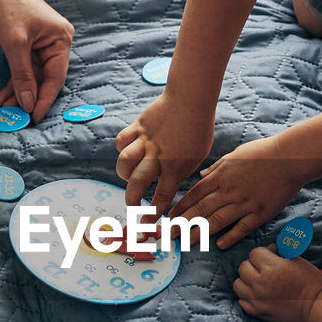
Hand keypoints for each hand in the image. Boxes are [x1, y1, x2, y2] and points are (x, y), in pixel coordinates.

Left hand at [0, 0, 73, 121]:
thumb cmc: (6, 6)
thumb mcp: (15, 44)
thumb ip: (23, 75)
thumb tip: (28, 103)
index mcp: (61, 39)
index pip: (55, 77)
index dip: (44, 99)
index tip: (33, 117)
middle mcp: (56, 42)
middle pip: (45, 78)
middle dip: (28, 97)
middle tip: (15, 116)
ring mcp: (43, 43)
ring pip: (33, 76)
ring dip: (19, 91)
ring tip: (4, 107)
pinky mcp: (30, 44)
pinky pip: (25, 68)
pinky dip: (15, 80)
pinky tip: (4, 94)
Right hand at [115, 92, 213, 213]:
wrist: (191, 98)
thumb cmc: (199, 128)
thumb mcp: (199, 156)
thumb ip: (184, 171)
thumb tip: (173, 186)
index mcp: (176, 166)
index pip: (162, 195)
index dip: (154, 212)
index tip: (149, 222)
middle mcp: (158, 156)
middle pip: (138, 183)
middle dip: (132, 199)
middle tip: (132, 205)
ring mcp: (146, 141)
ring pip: (125, 162)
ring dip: (124, 173)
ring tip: (129, 176)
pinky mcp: (138, 127)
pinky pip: (122, 141)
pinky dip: (122, 148)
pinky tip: (128, 152)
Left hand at [169, 134, 312, 248]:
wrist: (291, 157)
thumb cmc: (263, 152)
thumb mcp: (234, 155)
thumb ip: (216, 167)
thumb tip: (201, 175)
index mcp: (221, 175)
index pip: (195, 194)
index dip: (181, 207)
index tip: (169, 218)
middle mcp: (229, 190)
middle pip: (200, 209)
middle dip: (182, 224)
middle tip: (167, 235)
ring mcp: (245, 203)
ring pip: (217, 220)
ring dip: (199, 233)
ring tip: (186, 243)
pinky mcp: (261, 212)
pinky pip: (243, 227)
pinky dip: (230, 236)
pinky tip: (219, 245)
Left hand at [233, 246, 321, 321]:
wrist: (318, 308)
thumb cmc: (313, 282)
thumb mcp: (299, 260)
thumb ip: (282, 252)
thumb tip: (271, 248)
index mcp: (273, 267)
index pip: (254, 253)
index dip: (264, 252)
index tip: (273, 255)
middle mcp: (261, 283)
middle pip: (243, 267)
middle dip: (253, 264)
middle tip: (265, 267)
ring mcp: (257, 299)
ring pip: (238, 284)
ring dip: (246, 280)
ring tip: (258, 281)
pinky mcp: (258, 312)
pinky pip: (242, 301)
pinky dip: (247, 296)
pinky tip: (258, 294)